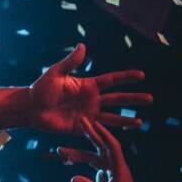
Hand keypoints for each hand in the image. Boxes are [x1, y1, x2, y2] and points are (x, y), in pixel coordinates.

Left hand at [27, 43, 151, 133]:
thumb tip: (83, 46)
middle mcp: (91, 100)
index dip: (126, 78)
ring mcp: (88, 114)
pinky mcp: (82, 128)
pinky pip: (99, 130)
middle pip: (117, 99)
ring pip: (112, 117)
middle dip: (133, 99)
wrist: (31, 108)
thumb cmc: (41, 89)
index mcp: (87, 86)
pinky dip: (110, 132)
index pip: (111, 80)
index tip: (142, 75)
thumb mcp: (56, 73)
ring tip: (141, 122)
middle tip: (150, 99)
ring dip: (126, 119)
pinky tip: (120, 136)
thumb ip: (70, 62)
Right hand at [67, 118, 152, 181]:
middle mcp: (115, 166)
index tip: (93, 123)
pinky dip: (81, 161)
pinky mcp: (107, 177)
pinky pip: (92, 165)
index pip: (112, 146)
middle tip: (80, 121)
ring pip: (93, 157)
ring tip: (60, 151)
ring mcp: (111, 171)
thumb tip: (72, 178)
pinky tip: (70, 161)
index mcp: (119, 168)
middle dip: (91, 134)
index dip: (103, 134)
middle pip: (102, 146)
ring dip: (78, 153)